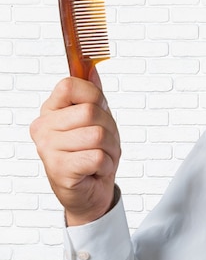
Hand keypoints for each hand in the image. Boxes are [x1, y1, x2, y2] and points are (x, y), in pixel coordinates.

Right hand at [30, 69, 120, 225]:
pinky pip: (97, 156)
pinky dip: (105, 164)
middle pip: (89, 111)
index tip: (97, 109)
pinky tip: (94, 170)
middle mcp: (44, 128)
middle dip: (107, 128)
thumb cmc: (92, 153)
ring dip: (108, 149)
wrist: (91, 190)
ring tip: (97, 157)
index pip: (70, 85)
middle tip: (101, 142)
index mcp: (51, 111)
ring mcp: (48, 149)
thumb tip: (90, 68)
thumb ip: (93, 94)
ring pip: (97, 135)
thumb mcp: (97, 119)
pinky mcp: (59, 170)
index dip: (93, 96)